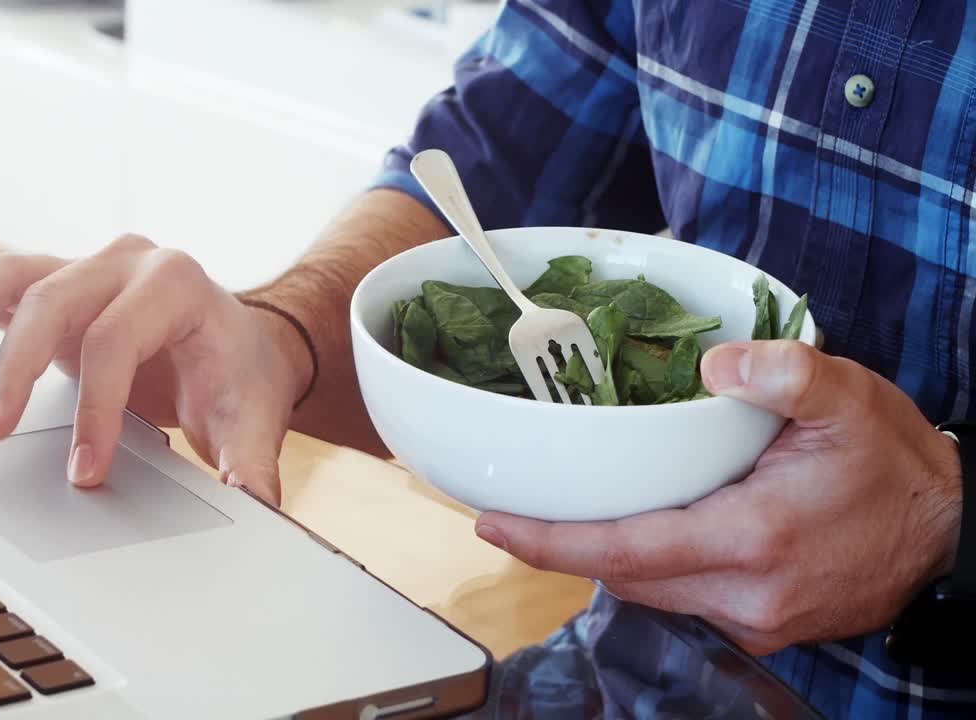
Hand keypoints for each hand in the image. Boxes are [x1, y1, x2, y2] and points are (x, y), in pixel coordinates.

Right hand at [0, 235, 310, 505]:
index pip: (118, 340)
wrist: (241, 341)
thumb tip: (251, 506)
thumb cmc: (242, 375)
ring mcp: (88, 266)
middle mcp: (127, 262)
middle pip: (52, 300)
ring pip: (11, 275)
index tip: (83, 473)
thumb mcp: (256, 417)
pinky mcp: (58, 283)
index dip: (96, 409)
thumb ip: (251, 462)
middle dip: (14, 368)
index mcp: (178, 284)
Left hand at [473, 340, 963, 654]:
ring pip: (649, 589)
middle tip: (513, 509)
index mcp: (752, 538)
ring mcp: (755, 617)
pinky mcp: (763, 623)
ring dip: (606, 554)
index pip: (624, 550)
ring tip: (567, 512)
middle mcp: (745, 593)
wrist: (952, 530)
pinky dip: (650, 564)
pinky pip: (682, 595)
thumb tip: (713, 363)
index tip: (494, 524)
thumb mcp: (847, 396)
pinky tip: (641, 525)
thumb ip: (782, 372)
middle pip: (623, 575)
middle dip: (564, 546)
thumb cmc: (894, 463)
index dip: (551, 541)